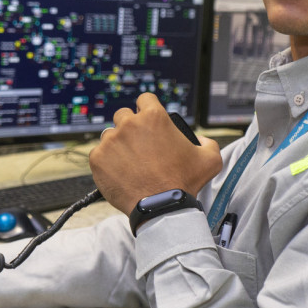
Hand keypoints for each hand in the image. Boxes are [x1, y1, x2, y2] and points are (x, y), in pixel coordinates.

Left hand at [89, 93, 221, 215]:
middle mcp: (130, 124)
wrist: (161, 208)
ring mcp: (111, 141)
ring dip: (118, 145)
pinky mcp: (98, 158)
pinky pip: (99, 154)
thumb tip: (199, 140)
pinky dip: (107, 162)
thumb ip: (207, 143)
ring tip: (130, 163)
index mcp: (154, 117)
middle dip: (130, 127)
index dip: (147, 108)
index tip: (147, 119)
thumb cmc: (183, 184)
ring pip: (110, 135)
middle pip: (124, 116)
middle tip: (138, 145)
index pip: (145, 99)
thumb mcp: (209, 159)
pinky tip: (119, 173)